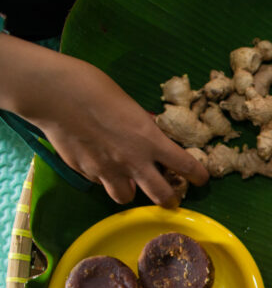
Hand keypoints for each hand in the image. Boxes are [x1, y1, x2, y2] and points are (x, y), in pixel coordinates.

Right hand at [0, 35, 207, 206]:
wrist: (54, 94)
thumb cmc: (93, 88)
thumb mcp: (131, 105)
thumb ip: (144, 126)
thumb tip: (152, 131)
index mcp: (150, 140)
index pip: (186, 166)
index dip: (198, 175)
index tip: (201, 179)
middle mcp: (132, 161)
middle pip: (161, 196)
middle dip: (169, 199)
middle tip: (169, 196)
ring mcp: (107, 170)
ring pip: (125, 197)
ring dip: (130, 191)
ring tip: (128, 180)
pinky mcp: (84, 171)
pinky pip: (99, 183)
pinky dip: (103, 178)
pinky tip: (98, 162)